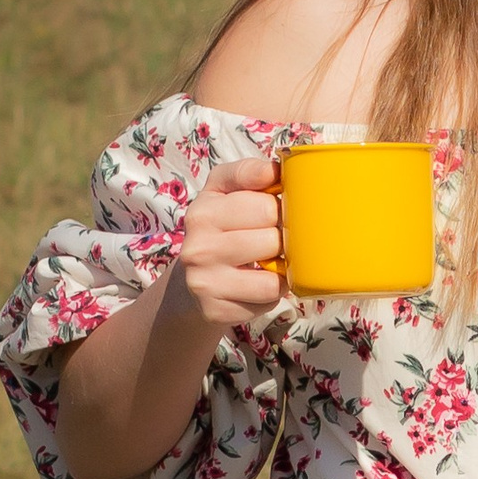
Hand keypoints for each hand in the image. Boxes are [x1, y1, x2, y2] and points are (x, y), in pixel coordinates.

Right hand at [171, 158, 285, 328]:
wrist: (194, 283)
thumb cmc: (222, 228)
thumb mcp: (225, 191)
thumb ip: (248, 172)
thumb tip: (274, 168)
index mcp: (203, 211)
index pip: (267, 206)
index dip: (281, 210)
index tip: (274, 213)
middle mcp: (197, 246)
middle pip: (273, 240)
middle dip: (283, 240)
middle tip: (273, 241)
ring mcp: (203, 281)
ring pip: (273, 274)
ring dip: (282, 269)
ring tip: (269, 263)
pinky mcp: (215, 310)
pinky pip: (267, 299)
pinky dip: (272, 293)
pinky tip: (257, 284)